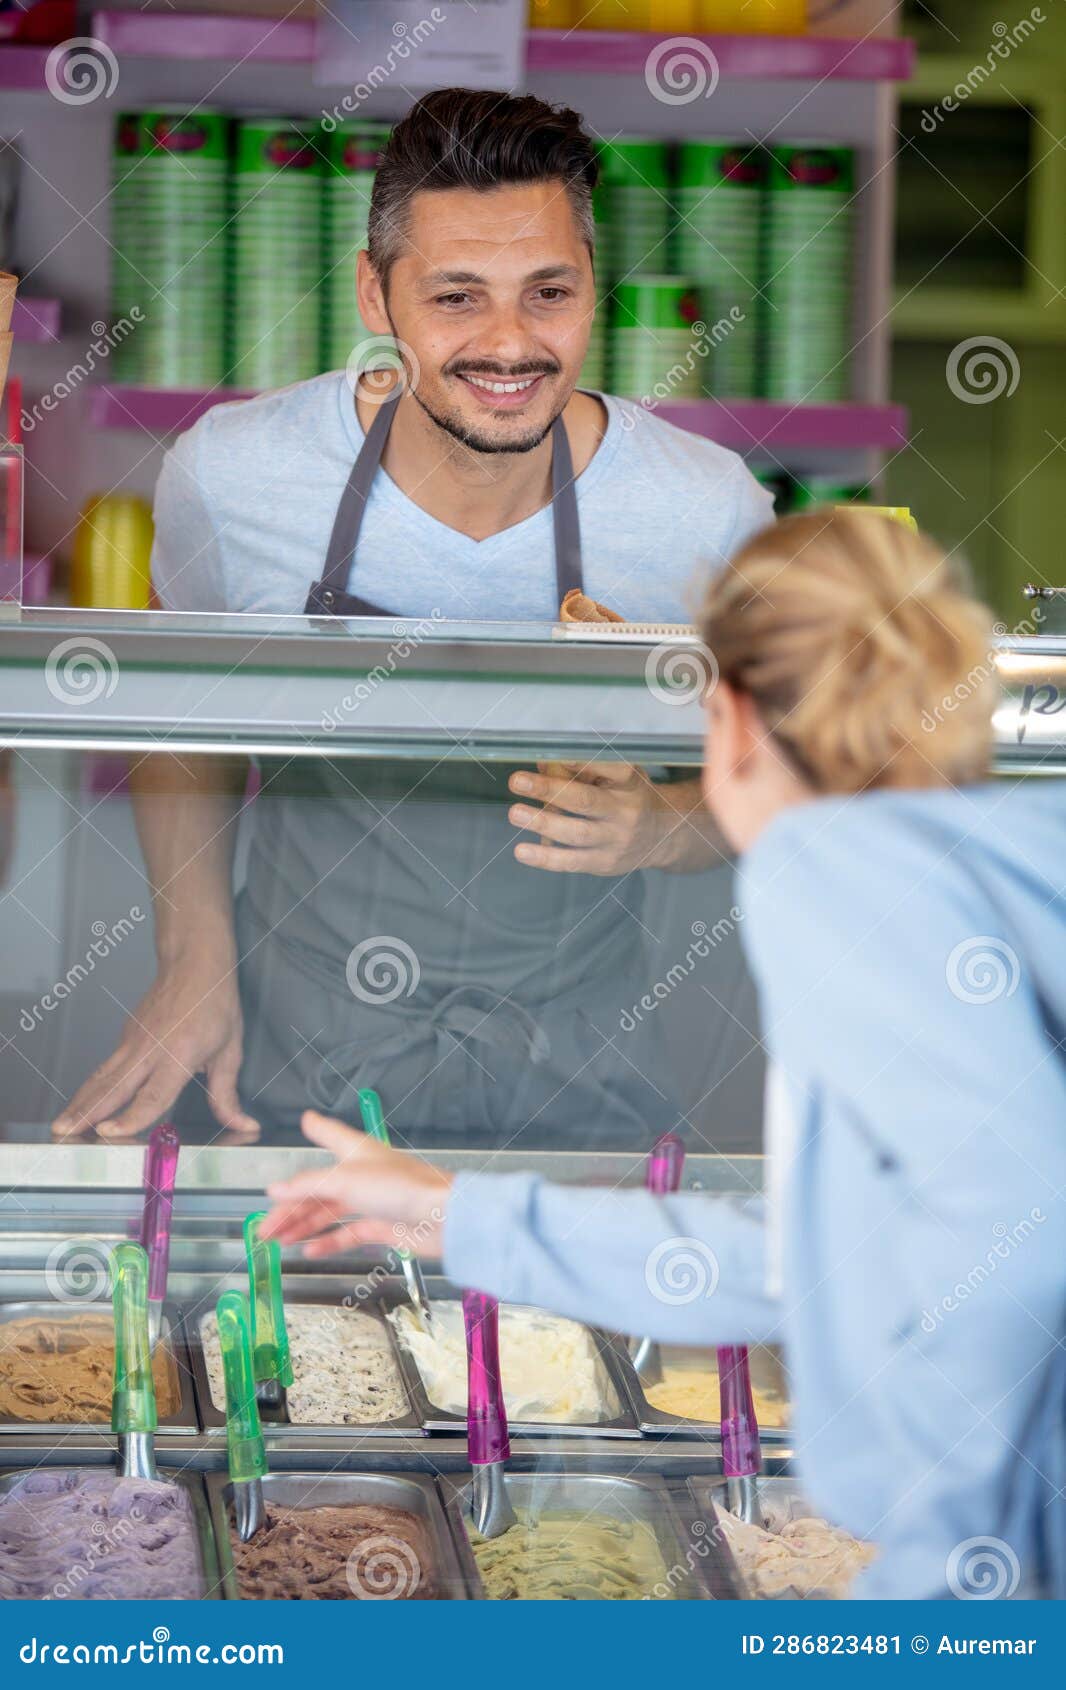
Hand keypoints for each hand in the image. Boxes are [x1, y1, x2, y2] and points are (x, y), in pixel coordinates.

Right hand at [52, 941, 257, 1140]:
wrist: (194, 963)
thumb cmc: (215, 1003)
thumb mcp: (230, 1051)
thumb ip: (227, 1095)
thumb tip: (244, 1125)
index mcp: (180, 1053)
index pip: (153, 1093)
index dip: (131, 1115)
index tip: (110, 1131)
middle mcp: (151, 1048)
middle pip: (114, 1087)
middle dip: (88, 1113)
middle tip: (64, 1134)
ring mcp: (133, 1041)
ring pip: (102, 1077)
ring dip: (80, 1103)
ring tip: (60, 1126)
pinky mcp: (125, 1037)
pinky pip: (105, 1068)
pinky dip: (89, 1088)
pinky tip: (79, 1106)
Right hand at [262, 1112, 451, 1258]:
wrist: (443, 1218)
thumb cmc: (403, 1187)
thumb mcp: (345, 1180)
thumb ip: (308, 1185)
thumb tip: (275, 1188)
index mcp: (356, 1152)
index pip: (331, 1134)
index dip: (318, 1127)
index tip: (306, 1120)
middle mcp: (362, 1175)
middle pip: (319, 1188)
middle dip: (290, 1207)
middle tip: (264, 1228)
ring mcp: (372, 1201)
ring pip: (329, 1213)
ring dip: (303, 1227)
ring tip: (279, 1242)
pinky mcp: (382, 1226)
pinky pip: (347, 1233)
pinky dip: (327, 1241)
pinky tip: (310, 1249)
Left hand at [507, 761, 683, 874]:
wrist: (661, 837)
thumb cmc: (630, 798)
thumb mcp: (618, 777)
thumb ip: (585, 769)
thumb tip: (541, 764)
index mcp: (630, 783)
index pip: (610, 769)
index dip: (582, 762)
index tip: (554, 756)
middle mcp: (625, 811)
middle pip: (586, 801)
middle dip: (550, 790)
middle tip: (517, 781)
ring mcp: (615, 839)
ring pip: (576, 833)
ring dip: (542, 823)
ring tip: (515, 813)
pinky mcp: (604, 862)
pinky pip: (572, 862)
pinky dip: (545, 858)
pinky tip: (522, 851)